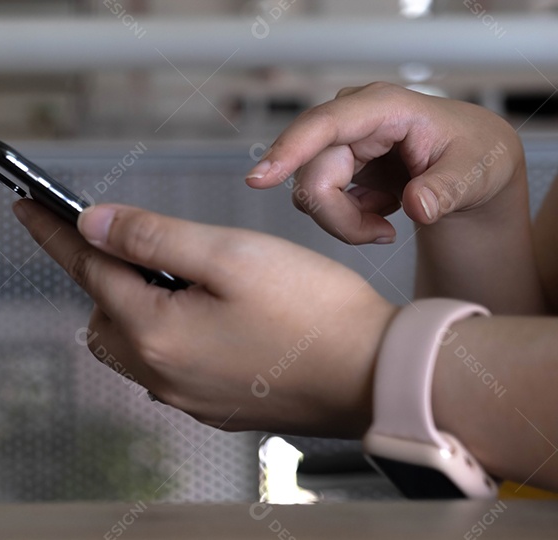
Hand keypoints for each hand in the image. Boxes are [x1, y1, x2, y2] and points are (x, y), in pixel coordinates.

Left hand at [13, 199, 396, 436]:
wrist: (375, 375)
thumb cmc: (314, 314)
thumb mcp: (228, 254)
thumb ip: (152, 237)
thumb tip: (93, 224)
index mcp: (154, 332)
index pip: (87, 269)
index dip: (56, 232)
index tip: (27, 209)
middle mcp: (159, 373)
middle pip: (102, 312)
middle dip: (105, 273)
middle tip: (135, 241)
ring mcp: (185, 395)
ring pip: (130, 342)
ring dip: (137, 306)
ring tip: (185, 280)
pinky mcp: (212, 406)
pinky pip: (165, 366)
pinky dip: (168, 334)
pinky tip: (211, 318)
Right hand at [245, 82, 526, 244]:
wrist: (470, 167)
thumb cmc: (475, 157)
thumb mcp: (476, 173)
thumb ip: (447, 190)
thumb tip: (418, 206)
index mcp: (385, 107)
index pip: (326, 124)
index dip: (290, 149)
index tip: (259, 178)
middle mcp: (351, 119)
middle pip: (312, 174)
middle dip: (340, 217)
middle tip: (383, 236)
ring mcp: (338, 141)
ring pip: (309, 192)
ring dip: (344, 221)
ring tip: (387, 226)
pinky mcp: (332, 163)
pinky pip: (317, 202)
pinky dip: (346, 221)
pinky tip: (379, 215)